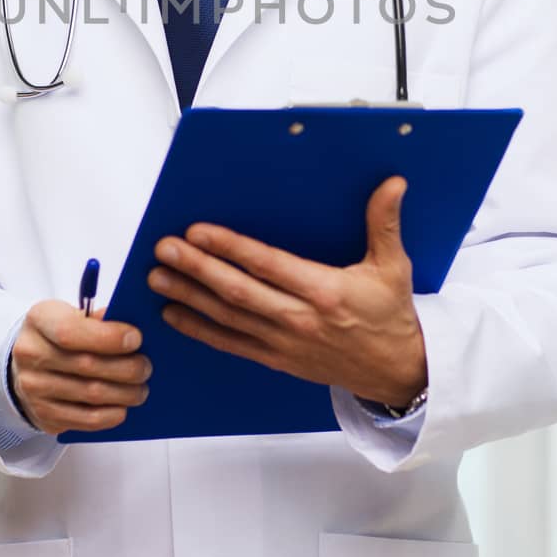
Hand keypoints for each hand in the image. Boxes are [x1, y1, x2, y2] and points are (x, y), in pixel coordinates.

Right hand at [9, 301, 150, 435]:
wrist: (27, 364)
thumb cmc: (59, 335)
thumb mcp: (73, 315)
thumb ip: (99, 321)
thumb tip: (134, 333)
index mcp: (39, 320)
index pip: (70, 331)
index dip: (107, 337)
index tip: (136, 339)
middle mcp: (30, 354)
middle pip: (86, 365)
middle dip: (125, 368)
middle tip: (145, 367)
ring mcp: (33, 388)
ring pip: (90, 394)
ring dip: (124, 393)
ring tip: (141, 389)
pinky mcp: (43, 414)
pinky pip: (85, 420)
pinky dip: (111, 414)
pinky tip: (123, 407)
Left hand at [147, 175, 426, 409]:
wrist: (397, 372)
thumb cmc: (392, 317)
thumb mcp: (394, 267)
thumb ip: (385, 223)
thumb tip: (392, 184)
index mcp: (325, 292)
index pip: (268, 265)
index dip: (230, 248)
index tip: (199, 232)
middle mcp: (300, 319)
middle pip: (238, 291)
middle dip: (197, 269)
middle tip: (165, 249)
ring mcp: (284, 342)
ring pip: (228, 317)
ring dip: (190, 296)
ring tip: (159, 276)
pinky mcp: (277, 359)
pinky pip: (232, 344)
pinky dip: (201, 329)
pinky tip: (175, 314)